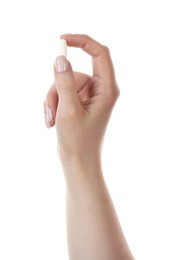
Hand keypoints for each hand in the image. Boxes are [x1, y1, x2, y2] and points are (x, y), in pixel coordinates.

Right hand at [44, 34, 119, 161]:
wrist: (79, 161)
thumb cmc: (79, 141)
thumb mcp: (69, 111)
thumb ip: (65, 84)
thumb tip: (61, 59)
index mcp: (107, 90)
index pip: (100, 53)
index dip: (82, 42)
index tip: (62, 39)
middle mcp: (101, 90)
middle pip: (75, 73)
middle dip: (57, 88)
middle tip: (52, 111)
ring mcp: (89, 97)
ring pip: (65, 84)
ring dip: (53, 100)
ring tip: (51, 120)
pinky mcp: (79, 102)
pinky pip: (62, 93)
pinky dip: (54, 104)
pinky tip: (51, 121)